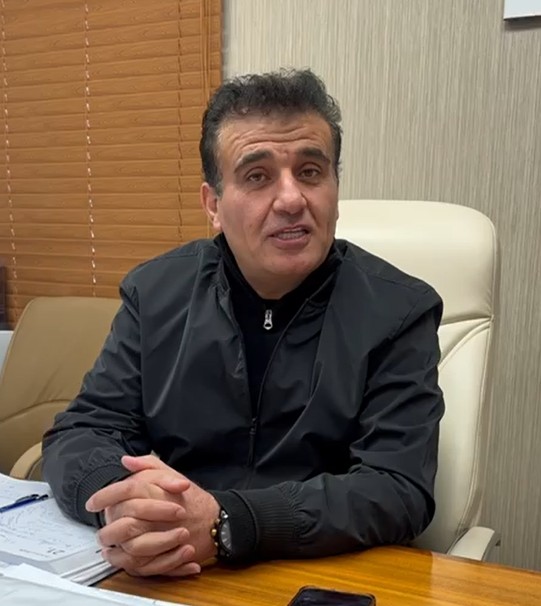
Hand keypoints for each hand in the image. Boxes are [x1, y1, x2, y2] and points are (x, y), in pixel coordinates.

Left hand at [86, 455, 218, 576]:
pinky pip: (137, 560)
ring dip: (113, 541)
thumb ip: (148, 465)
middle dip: (106, 522)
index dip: (105, 495)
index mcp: (157, 490)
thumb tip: (126, 461)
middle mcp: (156, 513)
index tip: (93, 502)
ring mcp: (160, 534)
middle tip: (100, 524)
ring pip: (126, 541)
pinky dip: (124, 559)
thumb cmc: (192, 499)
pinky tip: (118, 554)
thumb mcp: (173, 474)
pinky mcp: (163, 553)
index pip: (124, 490)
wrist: (215, 522)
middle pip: (122, 518)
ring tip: (107, 540)